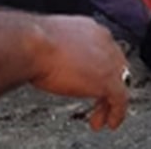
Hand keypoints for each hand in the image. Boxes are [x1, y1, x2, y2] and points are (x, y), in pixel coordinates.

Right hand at [31, 16, 129, 130]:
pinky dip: (117, 113)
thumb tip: (50, 60)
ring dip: (110, 102)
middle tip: (99, 99)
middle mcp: (103, 41)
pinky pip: (120, 99)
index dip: (99, 66)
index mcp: (89, 29)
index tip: (90, 79)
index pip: (103, 49)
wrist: (31, 44)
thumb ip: (58, 49)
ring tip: (100, 117)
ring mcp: (108, 60)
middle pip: (115, 65)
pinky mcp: (108, 79)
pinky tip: (111, 122)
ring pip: (119, 83)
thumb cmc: (30, 42)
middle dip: (108, 84)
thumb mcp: (48, 41)